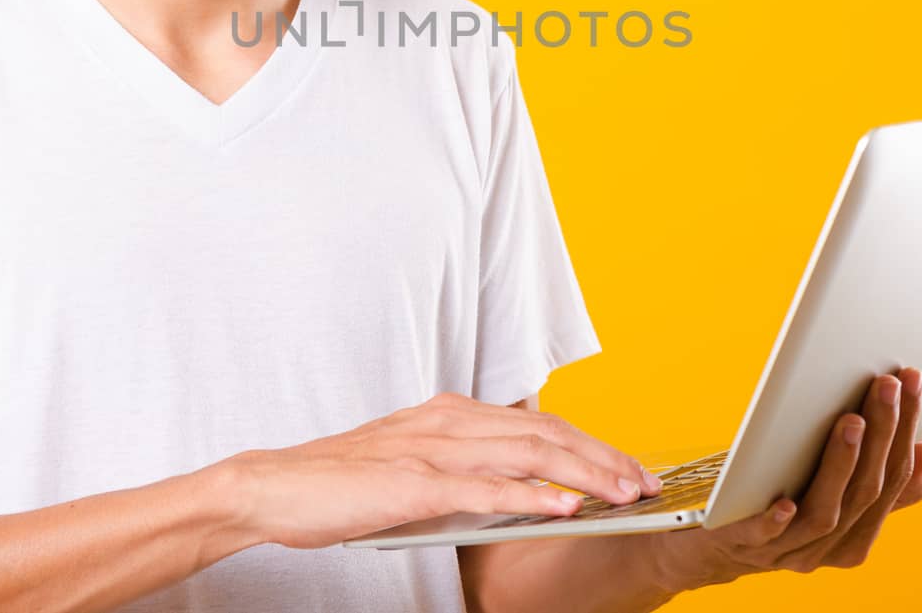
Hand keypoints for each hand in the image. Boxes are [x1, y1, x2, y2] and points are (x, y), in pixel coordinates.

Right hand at [225, 391, 664, 548]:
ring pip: (526, 454)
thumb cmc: (342, 483)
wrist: (274, 487)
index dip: (590, 445)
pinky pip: (484, 489)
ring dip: (583, 473)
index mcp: (451, 414)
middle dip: (603, 456)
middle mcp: (449, 421)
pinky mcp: (414, 483)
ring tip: (625, 492)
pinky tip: (565, 507)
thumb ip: (465, 466)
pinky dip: (531, 496)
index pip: (538, 424)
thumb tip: (521, 487)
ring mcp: (432, 449)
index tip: (629, 468)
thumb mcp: (415, 464)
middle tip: (647, 482)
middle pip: (545, 433)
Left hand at [662, 368, 921, 587]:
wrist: (707, 544)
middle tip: (886, 384)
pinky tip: (785, 501)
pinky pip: (765, 537)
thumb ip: (870, 481)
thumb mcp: (828, 490)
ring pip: (826, 514)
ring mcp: (786, 549)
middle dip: (883, 435)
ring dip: (841, 465)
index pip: (891, 483)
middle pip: (866, 493)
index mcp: (854, 535)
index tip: (912, 386)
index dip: (905, 434)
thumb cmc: (772, 500)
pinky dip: (777, 520)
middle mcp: (826, 546)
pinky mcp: (742, 544)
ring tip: (851, 420)